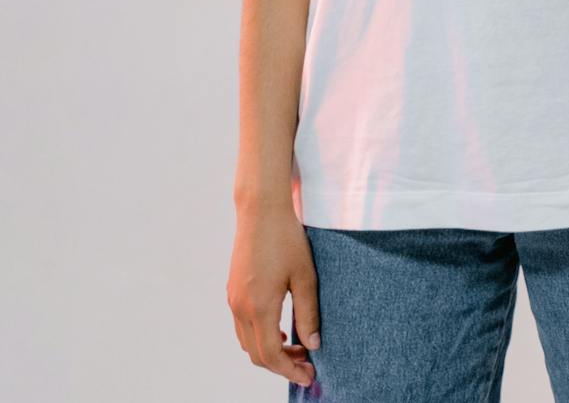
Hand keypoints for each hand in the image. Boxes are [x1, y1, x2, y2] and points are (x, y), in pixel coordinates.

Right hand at [227, 201, 317, 387]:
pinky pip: (243, 327)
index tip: (309, 376)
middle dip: (282, 365)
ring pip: (248, 342)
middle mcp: (240, 308)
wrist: (261, 212)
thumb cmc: (287, 240)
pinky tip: (283, 331)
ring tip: (300, 348)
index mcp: (259, 306)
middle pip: (257, 354)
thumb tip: (314, 344)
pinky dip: (261, 337)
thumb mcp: (306, 276)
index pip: (270, 354)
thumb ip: (309, 312)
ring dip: (271, 351)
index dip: (289, 370)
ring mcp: (233, 300)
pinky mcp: (233, 292)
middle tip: (309, 364)